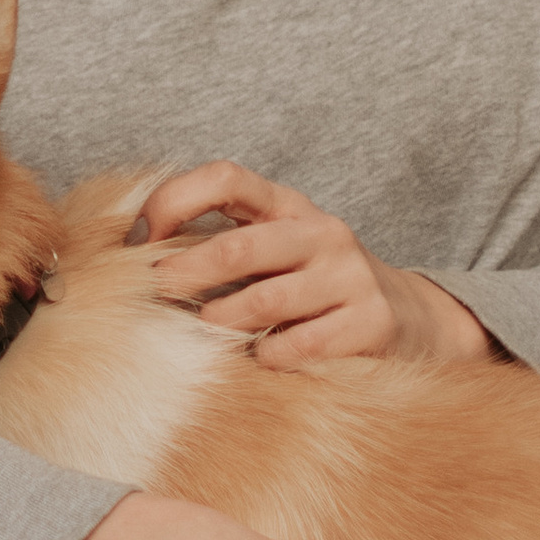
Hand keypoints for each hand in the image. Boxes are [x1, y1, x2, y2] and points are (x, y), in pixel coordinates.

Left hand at [135, 163, 491, 369]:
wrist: (409, 320)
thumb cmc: (313, 287)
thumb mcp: (273, 252)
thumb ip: (216, 244)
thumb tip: (130, 254)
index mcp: (287, 206)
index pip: (225, 177)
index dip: (174, 201)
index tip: (139, 240)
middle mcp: (321, 233)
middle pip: (239, 246)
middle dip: (186, 271)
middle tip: (156, 293)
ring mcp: (349, 276)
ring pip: (265, 301)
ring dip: (220, 322)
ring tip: (203, 332)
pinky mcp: (370, 322)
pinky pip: (299, 346)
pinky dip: (268, 358)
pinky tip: (259, 361)